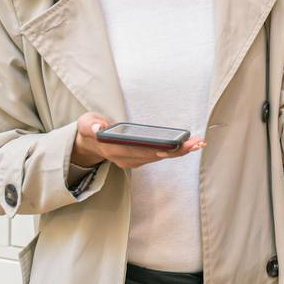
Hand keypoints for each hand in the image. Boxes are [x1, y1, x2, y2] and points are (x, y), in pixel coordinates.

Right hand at [71, 112, 204, 169]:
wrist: (89, 143)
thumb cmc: (91, 129)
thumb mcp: (85, 123)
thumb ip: (90, 125)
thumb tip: (100, 127)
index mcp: (113, 149)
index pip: (138, 150)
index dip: (157, 148)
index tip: (174, 145)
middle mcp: (125, 159)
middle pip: (154, 155)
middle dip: (176, 150)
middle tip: (196, 143)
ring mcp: (133, 161)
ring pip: (159, 157)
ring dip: (179, 151)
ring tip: (198, 143)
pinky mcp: (139, 159)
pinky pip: (159, 155)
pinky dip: (174, 151)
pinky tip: (189, 145)